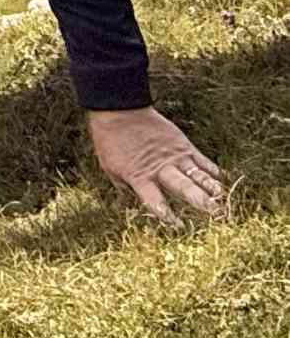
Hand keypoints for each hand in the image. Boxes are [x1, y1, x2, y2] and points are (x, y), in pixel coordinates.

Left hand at [88, 107, 226, 227]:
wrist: (120, 110)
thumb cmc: (111, 141)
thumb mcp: (110, 168)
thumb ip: (125, 187)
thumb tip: (133, 204)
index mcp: (141, 177)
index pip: (157, 202)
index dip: (168, 216)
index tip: (180, 227)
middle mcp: (162, 168)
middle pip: (186, 188)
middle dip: (203, 204)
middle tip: (219, 217)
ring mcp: (175, 156)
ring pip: (199, 175)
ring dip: (214, 189)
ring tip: (228, 203)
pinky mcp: (183, 144)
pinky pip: (203, 160)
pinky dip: (214, 170)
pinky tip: (226, 180)